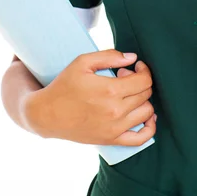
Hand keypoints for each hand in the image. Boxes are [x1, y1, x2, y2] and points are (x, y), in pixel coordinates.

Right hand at [23, 49, 156, 145]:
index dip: (143, 70)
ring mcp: (115, 128)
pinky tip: (146, 117)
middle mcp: (115, 111)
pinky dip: (149, 128)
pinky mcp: (111, 140)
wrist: (47, 115)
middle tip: (125, 77)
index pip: (144, 80)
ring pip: (147, 112)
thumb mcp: (83, 62)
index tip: (135, 66)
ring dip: (143, 99)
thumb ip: (110, 56)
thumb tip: (133, 57)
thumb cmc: (64, 85)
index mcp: (110, 90)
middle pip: (146, 94)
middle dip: (140, 81)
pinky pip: (141, 138)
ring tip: (128, 94)